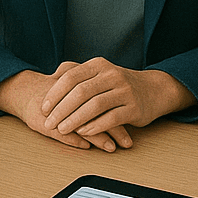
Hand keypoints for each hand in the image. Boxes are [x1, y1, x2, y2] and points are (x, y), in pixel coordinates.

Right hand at [0, 70, 126, 151]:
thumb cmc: (54, 89)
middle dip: (114, 130)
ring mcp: (58, 112)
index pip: (105, 101)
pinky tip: (86, 146)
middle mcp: (71, 100)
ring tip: (111, 148)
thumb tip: (114, 87)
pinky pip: (62, 133)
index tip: (134, 123)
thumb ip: (91, 82)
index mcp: (81, 89)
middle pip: (97, 114)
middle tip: (127, 142)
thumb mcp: (72, 79)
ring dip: (98, 138)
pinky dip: (74, 140)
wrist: (25, 92)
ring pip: (81, 126)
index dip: (120, 112)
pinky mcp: (45, 123)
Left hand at [41, 60, 192, 142]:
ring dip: (75, 119)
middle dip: (61, 110)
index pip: (71, 77)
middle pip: (80, 92)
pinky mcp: (134, 108)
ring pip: (95, 105)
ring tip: (62, 130)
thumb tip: (52, 77)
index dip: (55, 93)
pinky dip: (95, 126)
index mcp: (99, 65)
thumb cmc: (118, 84)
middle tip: (49, 123)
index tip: (43, 108)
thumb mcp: (100, 73)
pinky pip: (111, 118)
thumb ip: (78, 74)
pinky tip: (83, 133)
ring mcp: (125, 91)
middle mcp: (112, 75)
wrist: (153, 90)